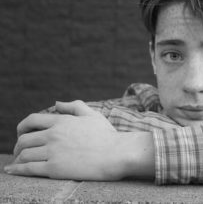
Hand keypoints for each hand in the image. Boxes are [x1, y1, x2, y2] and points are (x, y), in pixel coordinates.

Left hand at [5, 100, 154, 179]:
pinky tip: (12, 171)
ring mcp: (53, 151)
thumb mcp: (93, 115)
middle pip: (23, 139)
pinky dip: (17, 170)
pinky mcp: (54, 168)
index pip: (31, 120)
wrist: (117, 154)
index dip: (22, 127)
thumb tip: (56, 103)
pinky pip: (28, 169)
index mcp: (62, 121)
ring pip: (24, 154)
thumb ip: (74, 106)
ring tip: (19, 163)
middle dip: (18, 147)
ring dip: (18, 159)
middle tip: (20, 152)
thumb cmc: (107, 135)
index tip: (21, 134)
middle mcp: (54, 135)